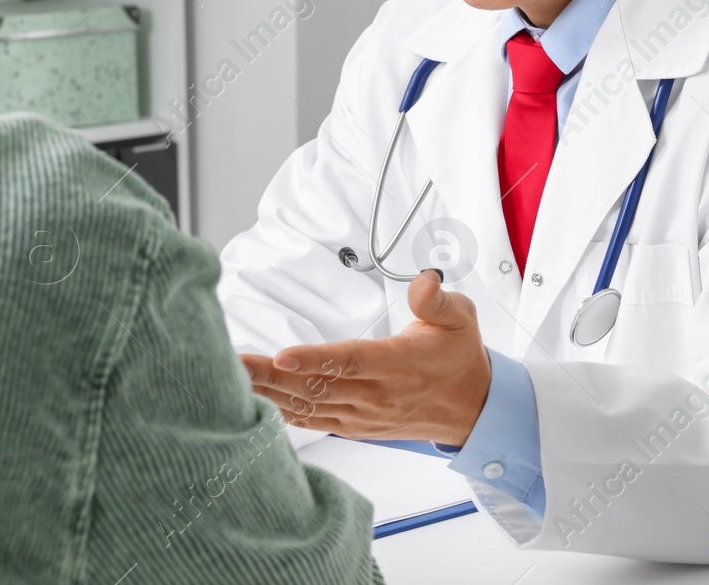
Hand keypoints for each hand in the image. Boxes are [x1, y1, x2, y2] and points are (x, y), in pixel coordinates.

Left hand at [240, 271, 492, 446]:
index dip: (314, 360)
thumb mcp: (460, 317)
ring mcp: (364, 415)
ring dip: (270, 394)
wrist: (474, 409)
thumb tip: (422, 281)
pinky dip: (285, 414)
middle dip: (270, 375)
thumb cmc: (459, 359)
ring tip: (235, 379)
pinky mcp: (357, 427)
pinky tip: (260, 404)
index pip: (349, 361)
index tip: (281, 356)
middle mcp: (376, 395)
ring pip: (309, 406)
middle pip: (315, 385)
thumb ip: (436, 298)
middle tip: (233, 363)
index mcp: (397, 365)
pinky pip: (315, 422)